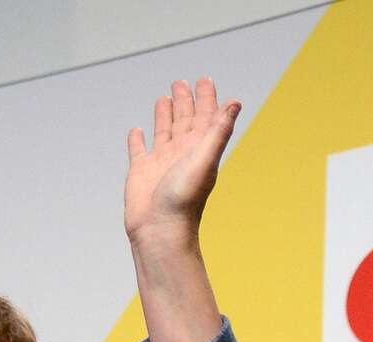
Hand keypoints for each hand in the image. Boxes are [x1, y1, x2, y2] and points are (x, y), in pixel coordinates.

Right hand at [125, 77, 240, 251]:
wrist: (160, 231)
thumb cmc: (183, 201)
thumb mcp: (205, 160)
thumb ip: (218, 131)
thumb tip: (235, 104)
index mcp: (198, 150)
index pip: (205, 117)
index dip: (206, 98)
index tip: (204, 80)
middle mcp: (181, 154)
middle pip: (184, 120)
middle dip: (185, 101)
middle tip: (182, 82)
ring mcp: (161, 163)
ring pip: (163, 131)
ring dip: (164, 115)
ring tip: (164, 98)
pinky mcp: (141, 172)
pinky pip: (139, 151)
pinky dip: (137, 140)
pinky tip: (137, 131)